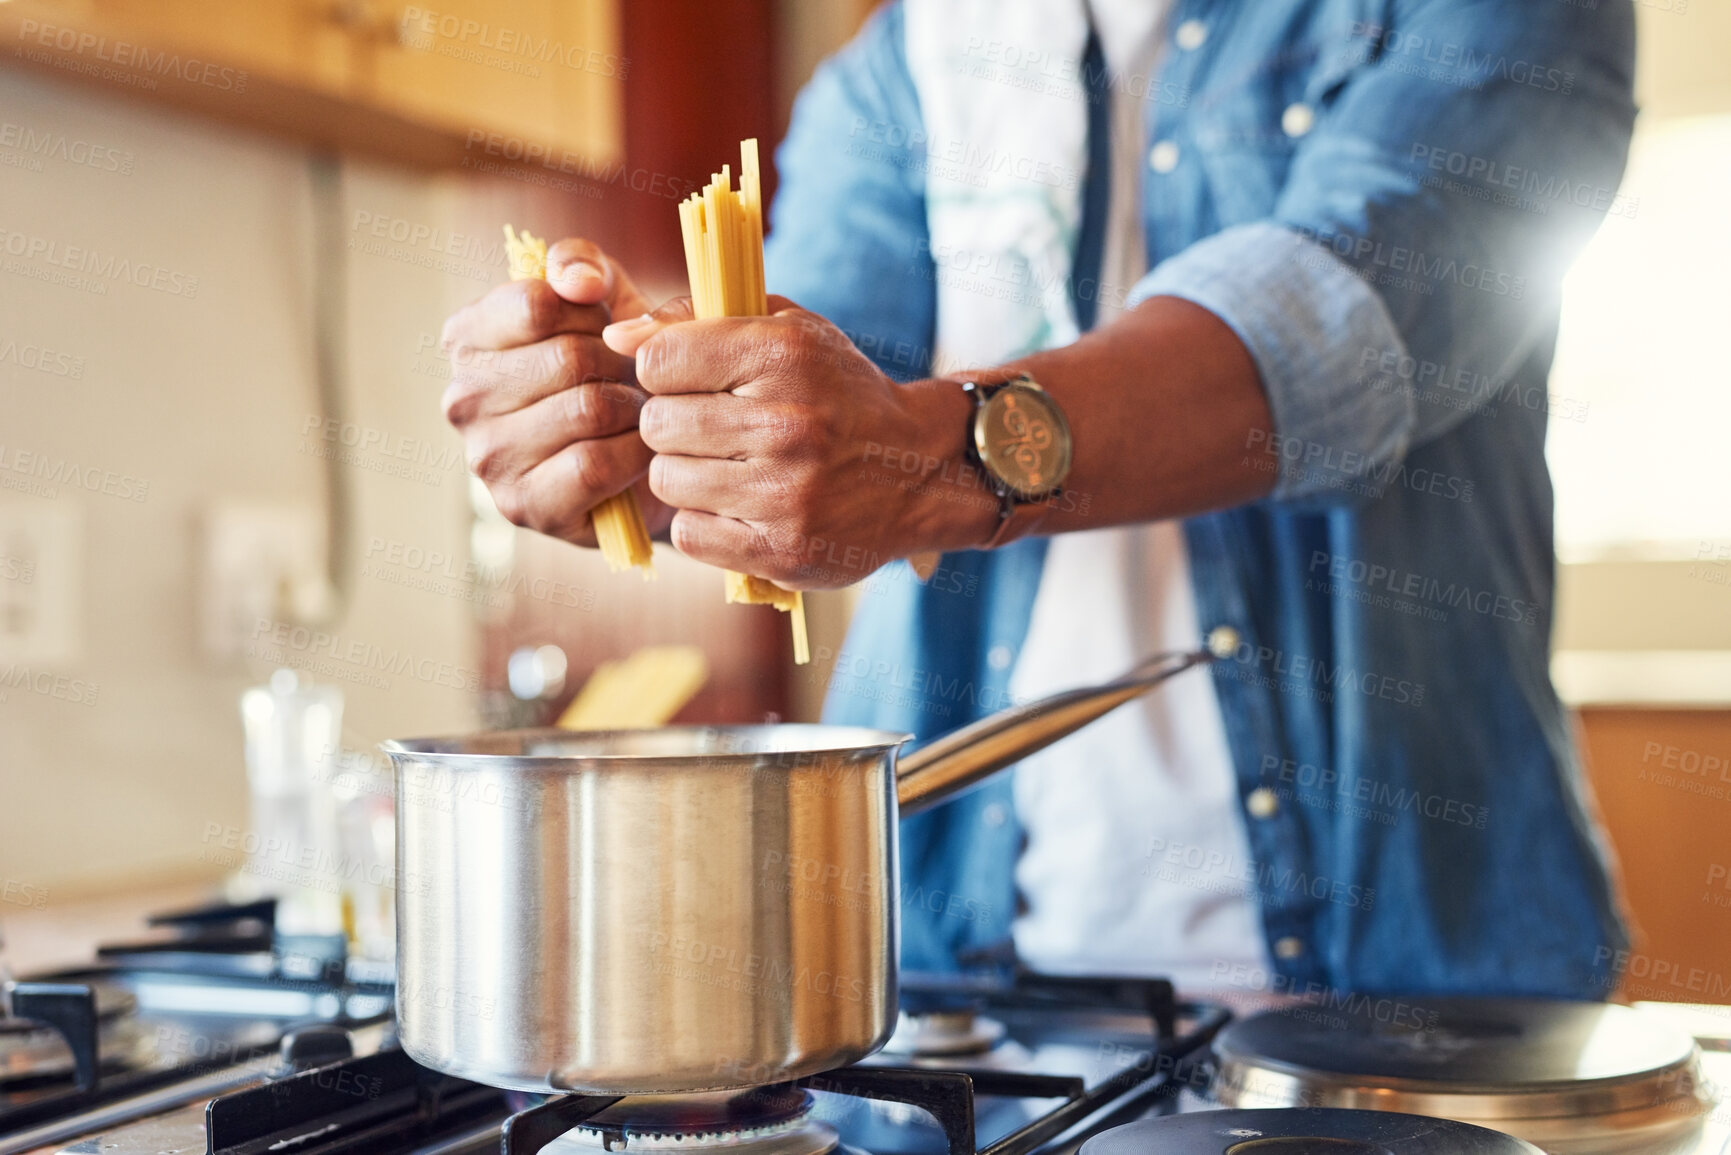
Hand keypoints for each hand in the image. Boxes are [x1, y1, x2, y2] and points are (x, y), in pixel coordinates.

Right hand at [439, 238, 675, 546]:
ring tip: (638, 411)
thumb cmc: (614, 365)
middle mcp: (463, 398)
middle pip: (568, 359)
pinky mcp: (524, 506)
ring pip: (587, 411)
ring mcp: (487, 458)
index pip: (535, 303)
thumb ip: (583, 264)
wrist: (645, 451)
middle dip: (621, 365)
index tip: (608, 327)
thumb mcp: (602, 296)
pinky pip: (594, 466)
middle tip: (632, 378)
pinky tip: (642, 451)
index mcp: (467, 338)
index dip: (594, 312)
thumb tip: (578, 282)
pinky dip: (635, 455)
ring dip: (634, 410)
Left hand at [603, 298, 991, 588]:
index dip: (664, 373)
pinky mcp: (782, 550)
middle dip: (672, 426)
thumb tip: (616, 338)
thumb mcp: (788, 332)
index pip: (659, 362)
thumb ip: (699, 320)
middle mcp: (786, 425)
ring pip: (668, 481)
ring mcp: (785, 494)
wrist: (918, 470)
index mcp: (784, 357)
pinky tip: (738, 508)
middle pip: (656, 424)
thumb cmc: (839, 394)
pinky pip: (689, 534)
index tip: (693, 383)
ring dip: (686, 475)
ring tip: (726, 468)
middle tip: (710, 431)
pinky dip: (704, 523)